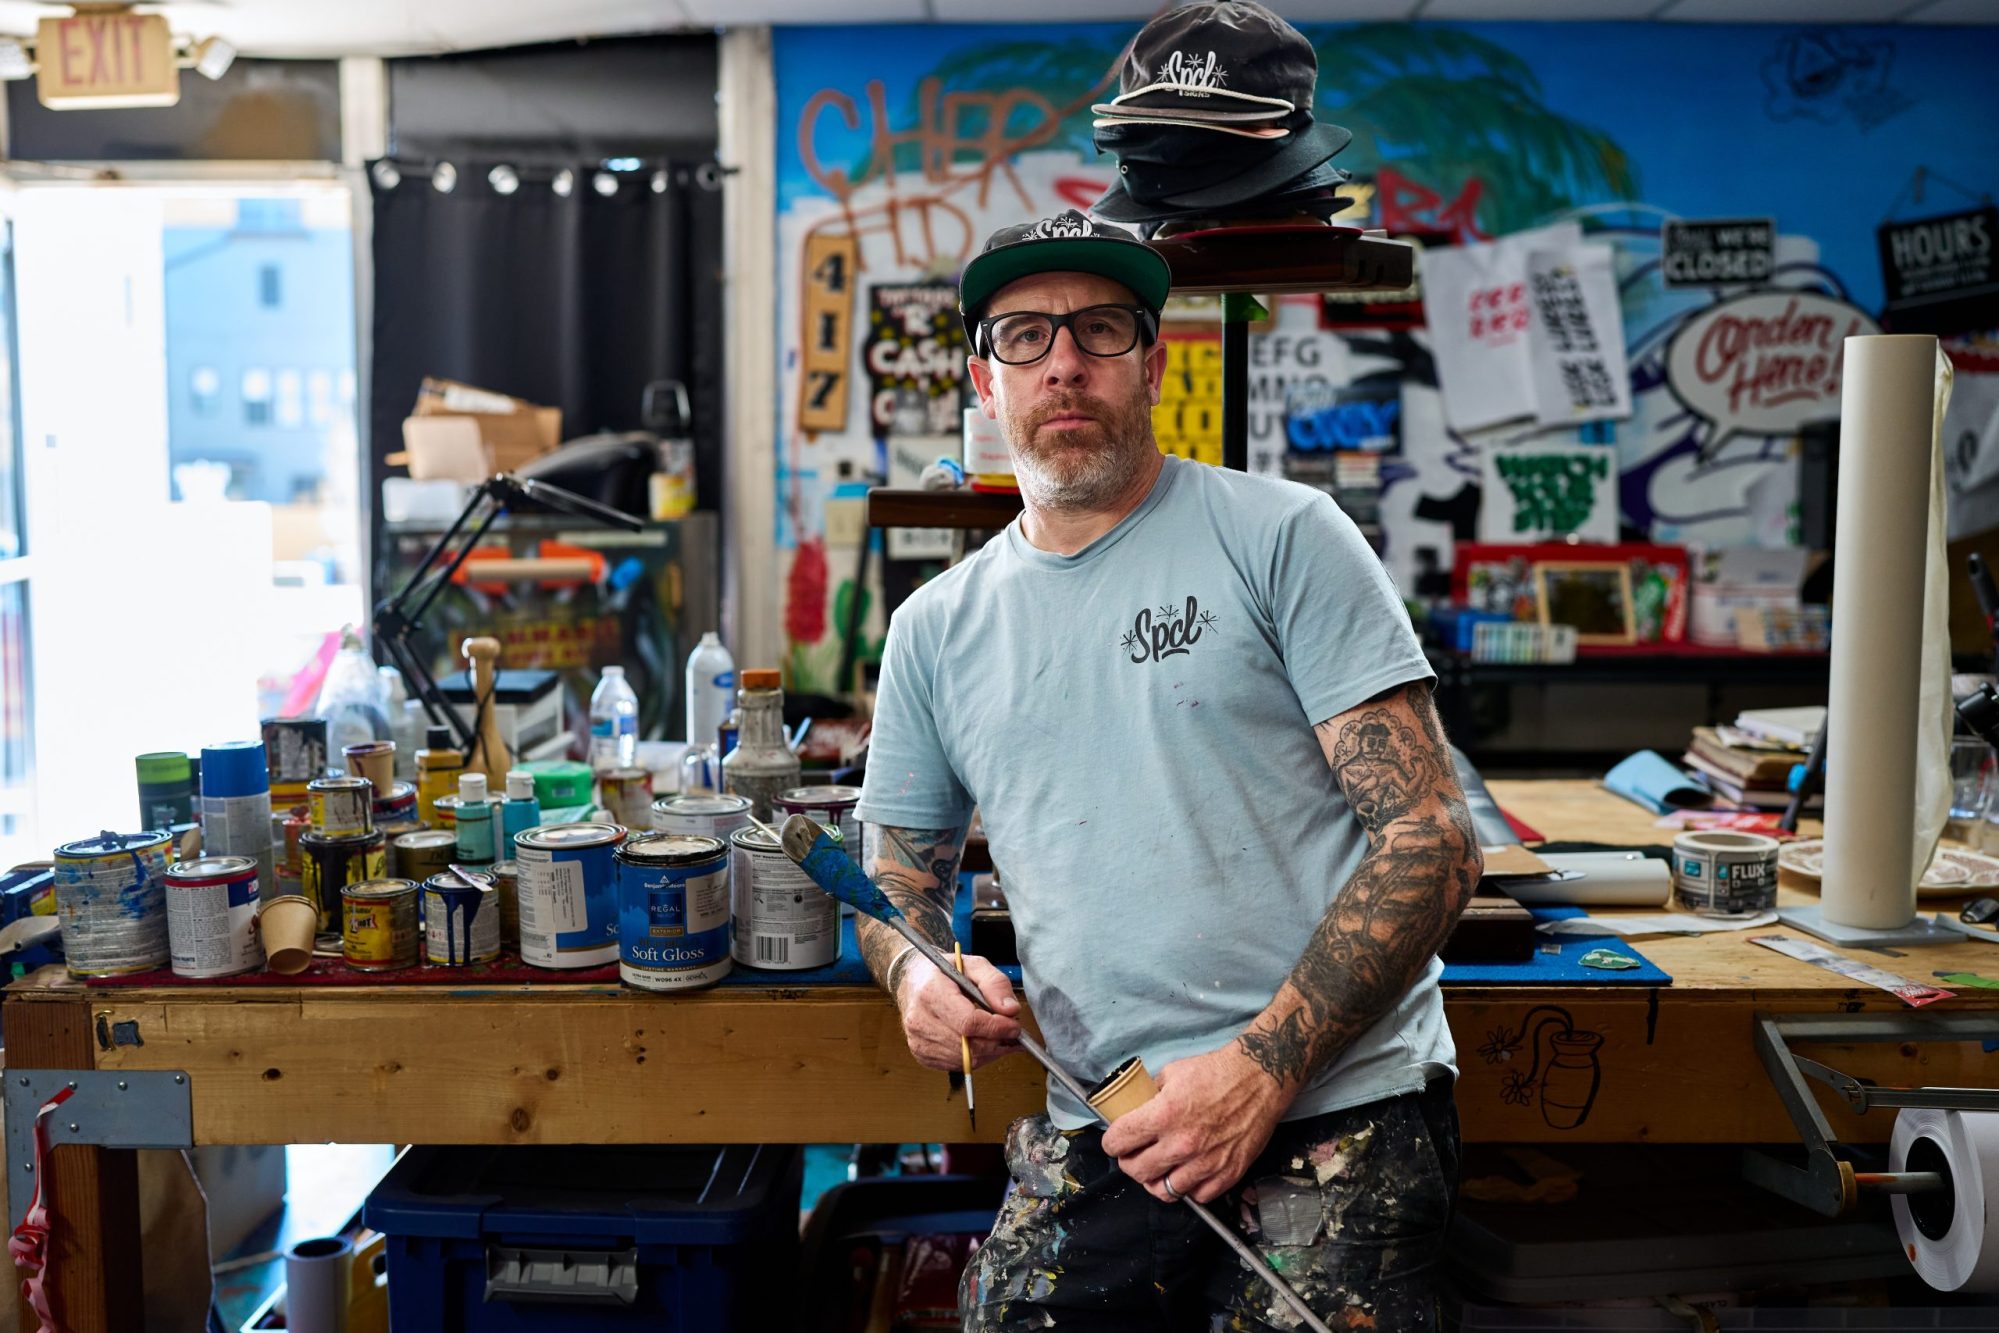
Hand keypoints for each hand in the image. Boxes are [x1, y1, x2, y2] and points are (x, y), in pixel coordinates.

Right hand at [895, 953, 1022, 1071]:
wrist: (912, 981)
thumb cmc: (943, 972)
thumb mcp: (972, 964)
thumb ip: (995, 983)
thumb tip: (1010, 1010)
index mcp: (932, 993)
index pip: (968, 1022)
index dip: (996, 1027)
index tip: (1013, 1025)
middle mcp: (921, 1020)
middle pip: (969, 1046)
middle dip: (998, 1041)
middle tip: (1011, 1030)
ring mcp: (919, 1041)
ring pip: (967, 1060)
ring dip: (990, 1051)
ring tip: (1001, 1036)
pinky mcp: (922, 1055)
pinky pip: (958, 1065)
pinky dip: (977, 1057)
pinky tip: (983, 1042)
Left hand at [1099, 1044, 1290, 1204]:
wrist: (1260, 1079)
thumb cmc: (1217, 1072)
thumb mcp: (1173, 1072)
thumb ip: (1150, 1096)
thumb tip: (1134, 1110)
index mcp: (1164, 1115)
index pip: (1119, 1142)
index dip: (1111, 1142)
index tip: (1115, 1142)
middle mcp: (1182, 1144)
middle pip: (1137, 1171)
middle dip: (1128, 1163)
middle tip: (1133, 1156)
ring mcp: (1206, 1162)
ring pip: (1164, 1191)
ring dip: (1156, 1181)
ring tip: (1158, 1169)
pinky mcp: (1228, 1173)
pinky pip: (1197, 1196)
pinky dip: (1188, 1188)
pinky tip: (1186, 1173)